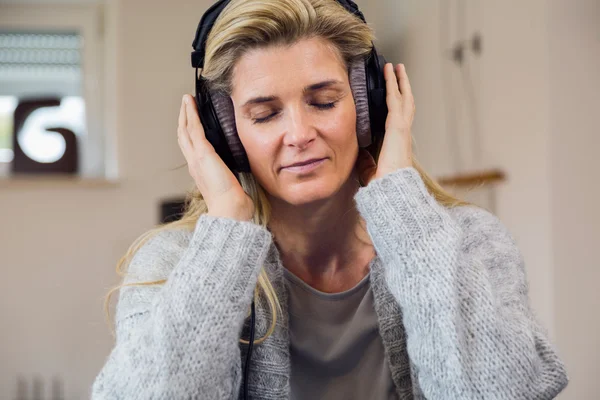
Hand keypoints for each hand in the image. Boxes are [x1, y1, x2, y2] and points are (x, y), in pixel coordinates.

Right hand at [177, 94, 254, 220]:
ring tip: (187, 99)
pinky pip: (194, 129)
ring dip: (185, 112)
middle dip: (183, 118)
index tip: (191, 120)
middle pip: (183, 136)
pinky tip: (191, 103)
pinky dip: (191, 114)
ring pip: (186, 130)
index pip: (191, 147)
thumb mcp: (230, 181)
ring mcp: (196, 158)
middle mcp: (194, 163)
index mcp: (199, 170)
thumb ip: (230, 170)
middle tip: (186, 104)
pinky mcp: (202, 153)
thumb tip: (240, 163)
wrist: (229, 208)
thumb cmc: (233, 201)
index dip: (188, 132)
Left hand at [356, 63, 414, 184]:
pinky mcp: (398, 125)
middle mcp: (403, 133)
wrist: (391, 187)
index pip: (398, 118)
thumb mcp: (371, 170)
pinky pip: (394, 99)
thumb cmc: (384, 184)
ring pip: (403, 97)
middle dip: (403, 87)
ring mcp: (402, 128)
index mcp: (397, 142)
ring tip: (395, 66)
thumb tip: (361, 154)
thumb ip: (367, 161)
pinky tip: (389, 72)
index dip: (398, 103)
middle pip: (406, 103)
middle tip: (399, 72)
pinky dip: (392, 84)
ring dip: (399, 81)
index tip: (394, 92)